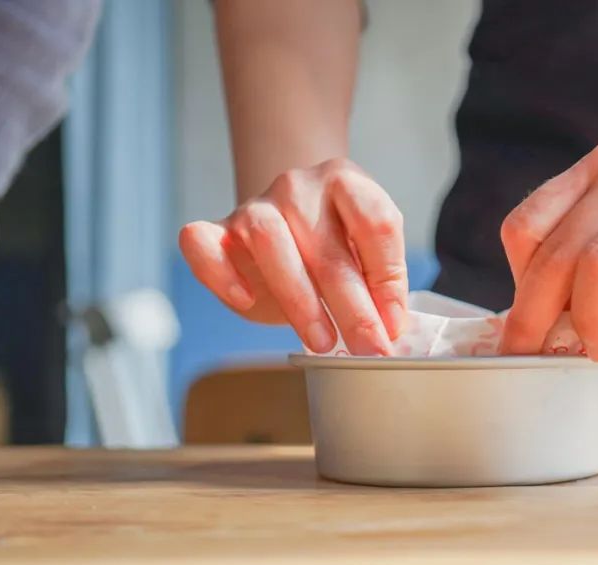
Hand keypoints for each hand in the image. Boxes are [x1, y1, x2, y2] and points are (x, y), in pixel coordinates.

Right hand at [178, 158, 405, 354]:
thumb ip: (378, 280)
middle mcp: (299, 186)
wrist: (287, 225)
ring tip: (323, 342)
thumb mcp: (365, 254)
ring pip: (270, 243)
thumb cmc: (333, 246)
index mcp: (346, 182)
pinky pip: (203, 243)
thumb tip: (391, 326)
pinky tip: (246, 300)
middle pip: (328, 248)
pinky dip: (221, 273)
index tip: (394, 326)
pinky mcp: (217, 230)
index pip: (375, 223)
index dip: (388, 279)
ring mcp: (255, 205)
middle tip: (369, 349)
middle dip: (353, 308)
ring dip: (300, 300)